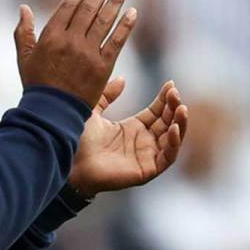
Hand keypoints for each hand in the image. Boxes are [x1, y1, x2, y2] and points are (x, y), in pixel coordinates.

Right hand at [14, 0, 136, 106]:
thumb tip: (24, 7)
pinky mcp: (103, 66)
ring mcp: (88, 53)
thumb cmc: (37, 85)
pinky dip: (126, 26)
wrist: (53, 112)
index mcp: (51, 37)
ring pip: (104, 21)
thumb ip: (23, 31)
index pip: (69, 7)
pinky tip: (133, 13)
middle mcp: (71, 41)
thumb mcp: (24, 57)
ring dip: (116, 2)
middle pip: (89, 10)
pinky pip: (117, 41)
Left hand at [67, 78, 187, 196]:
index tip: (171, 84)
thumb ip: (107, 95)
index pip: (156, 112)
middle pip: (167, 123)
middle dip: (174, 108)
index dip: (165, 99)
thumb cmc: (76, 138)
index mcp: (132, 129)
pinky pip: (167, 158)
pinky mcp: (146, 171)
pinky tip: (173, 128)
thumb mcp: (94, 110)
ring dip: (180, 124)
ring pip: (172, 140)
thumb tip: (123, 79)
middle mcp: (141, 143)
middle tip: (175, 93)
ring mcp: (145, 157)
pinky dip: (173, 143)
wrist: (68, 159)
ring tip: (181, 108)